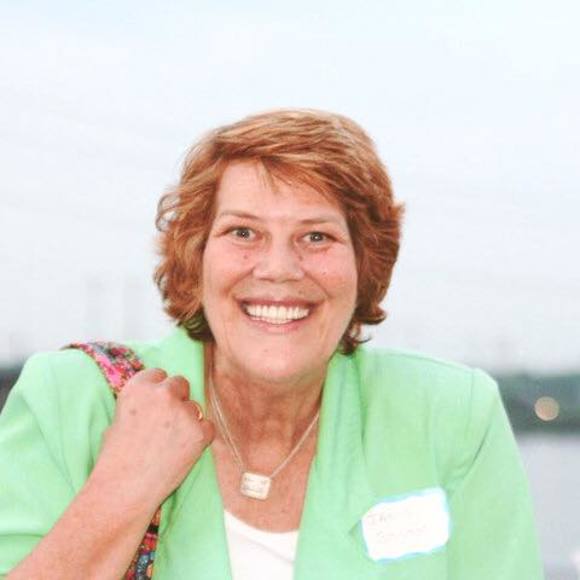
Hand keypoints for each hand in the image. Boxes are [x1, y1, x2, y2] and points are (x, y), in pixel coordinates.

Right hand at [90, 368, 214, 510]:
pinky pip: (208, 427)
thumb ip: (142, 401)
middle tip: (166, 424)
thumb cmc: (116, 458)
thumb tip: (160, 393)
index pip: (160, 374)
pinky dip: (200, 438)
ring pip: (195, 406)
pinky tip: (182, 452)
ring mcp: (184, 412)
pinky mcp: (200, 431)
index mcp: (139, 387)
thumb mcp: (120, 417)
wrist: (123, 490)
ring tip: (169, 444)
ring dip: (188, 420)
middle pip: (181, 384)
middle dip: (176, 400)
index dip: (158, 391)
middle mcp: (163, 393)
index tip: (155, 406)